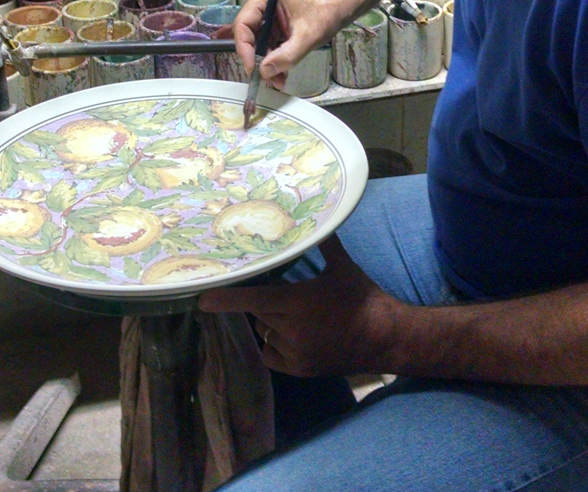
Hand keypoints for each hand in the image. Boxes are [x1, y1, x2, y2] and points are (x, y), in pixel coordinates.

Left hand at [197, 236, 404, 375]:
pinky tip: (291, 333)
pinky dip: (275, 342)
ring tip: (291, 312)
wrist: (385, 338)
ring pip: (266, 332)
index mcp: (299, 302)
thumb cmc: (363, 298)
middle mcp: (292, 329)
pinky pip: (272, 354)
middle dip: (261, 301)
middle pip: (259, 313)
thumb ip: (325, 243)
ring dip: (270, 321)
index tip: (201, 299)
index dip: (226, 299)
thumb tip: (318, 217)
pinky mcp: (299, 369)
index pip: (254, 300)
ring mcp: (295, 353)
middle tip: (269, 290)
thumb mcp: (342, 267)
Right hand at [234, 0, 348, 89]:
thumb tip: (265, 71)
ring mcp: (267, 14)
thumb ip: (286, 55)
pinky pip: (268, 44)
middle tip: (266, 79)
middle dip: (257, 59)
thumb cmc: (327, 12)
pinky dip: (273, 59)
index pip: (243, 24)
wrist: (341, 7)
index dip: (244, 49)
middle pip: (248, 35)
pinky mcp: (275, 24)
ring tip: (277, 80)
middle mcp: (261, 3)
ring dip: (266, 63)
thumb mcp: (307, 36)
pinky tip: (281, 74)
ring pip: (258, 43)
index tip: (253, 69)